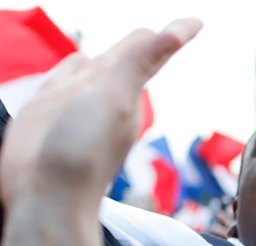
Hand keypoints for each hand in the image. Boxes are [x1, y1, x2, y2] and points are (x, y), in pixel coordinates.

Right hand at [0, 18, 202, 245]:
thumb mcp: (115, 101)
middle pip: (126, 58)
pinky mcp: (45, 112)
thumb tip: (177, 33)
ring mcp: (72, 103)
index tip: (197, 23)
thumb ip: (138, 63)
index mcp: (124, 91)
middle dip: (145, 43)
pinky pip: (64, 79)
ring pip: (95, 67)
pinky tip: (79, 63)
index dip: (172, 35)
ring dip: (111, 55)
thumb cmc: (82, 155)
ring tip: (131, 44)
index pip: (151, 53)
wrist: (46, 199)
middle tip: (170, 31)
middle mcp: (100, 95)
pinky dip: (74, 67)